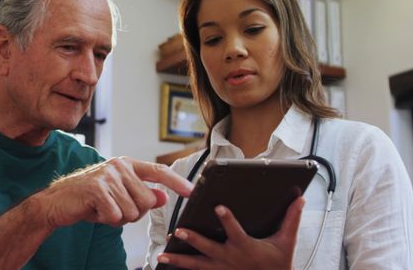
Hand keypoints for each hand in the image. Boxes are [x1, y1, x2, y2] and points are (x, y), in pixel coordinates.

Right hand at [34, 156, 193, 227]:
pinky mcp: (97, 188)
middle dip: (132, 213)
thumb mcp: (119, 196)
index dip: (176, 182)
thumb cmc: (89, 199)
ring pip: (132, 211)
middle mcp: (119, 166)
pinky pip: (116, 215)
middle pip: (146, 201)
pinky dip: (106, 220)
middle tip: (113, 209)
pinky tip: (94, 211)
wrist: (56, 203)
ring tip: (102, 208)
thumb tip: (163, 197)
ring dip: (118, 218)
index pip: (157, 171)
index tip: (191, 191)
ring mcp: (107, 175)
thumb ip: (141, 195)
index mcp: (126, 165)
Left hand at [157, 196, 304, 269]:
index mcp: (246, 247)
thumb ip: (291, 219)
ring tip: (162, 255)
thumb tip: (300, 199)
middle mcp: (230, 259)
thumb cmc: (278, 265)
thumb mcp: (286, 242)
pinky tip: (167, 265)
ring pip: (196, 264)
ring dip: (178, 260)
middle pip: (208, 248)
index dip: (227, 219)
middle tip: (180, 231)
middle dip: (193, 240)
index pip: (235, 230)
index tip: (218, 207)